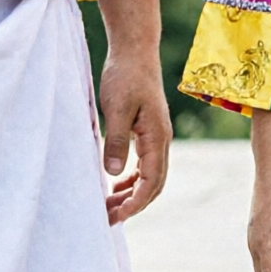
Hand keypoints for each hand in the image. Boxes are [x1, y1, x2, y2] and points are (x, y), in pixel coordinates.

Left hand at [95, 0, 170, 222]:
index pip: (151, 182)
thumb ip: (116, 141)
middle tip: (108, 219)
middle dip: (134, 205)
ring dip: (133, 194)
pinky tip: (116, 184)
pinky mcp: (148, 131)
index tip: (116, 216)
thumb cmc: (125, 76)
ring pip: (150, 176)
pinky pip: (145, 164)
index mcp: (157, 138)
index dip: (135, 203)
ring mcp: (157, 136)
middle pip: (154, 184)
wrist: (135, 52)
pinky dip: (132, 179)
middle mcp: (162, 141)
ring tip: (110, 206)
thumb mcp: (117, 109)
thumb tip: (111, 174)